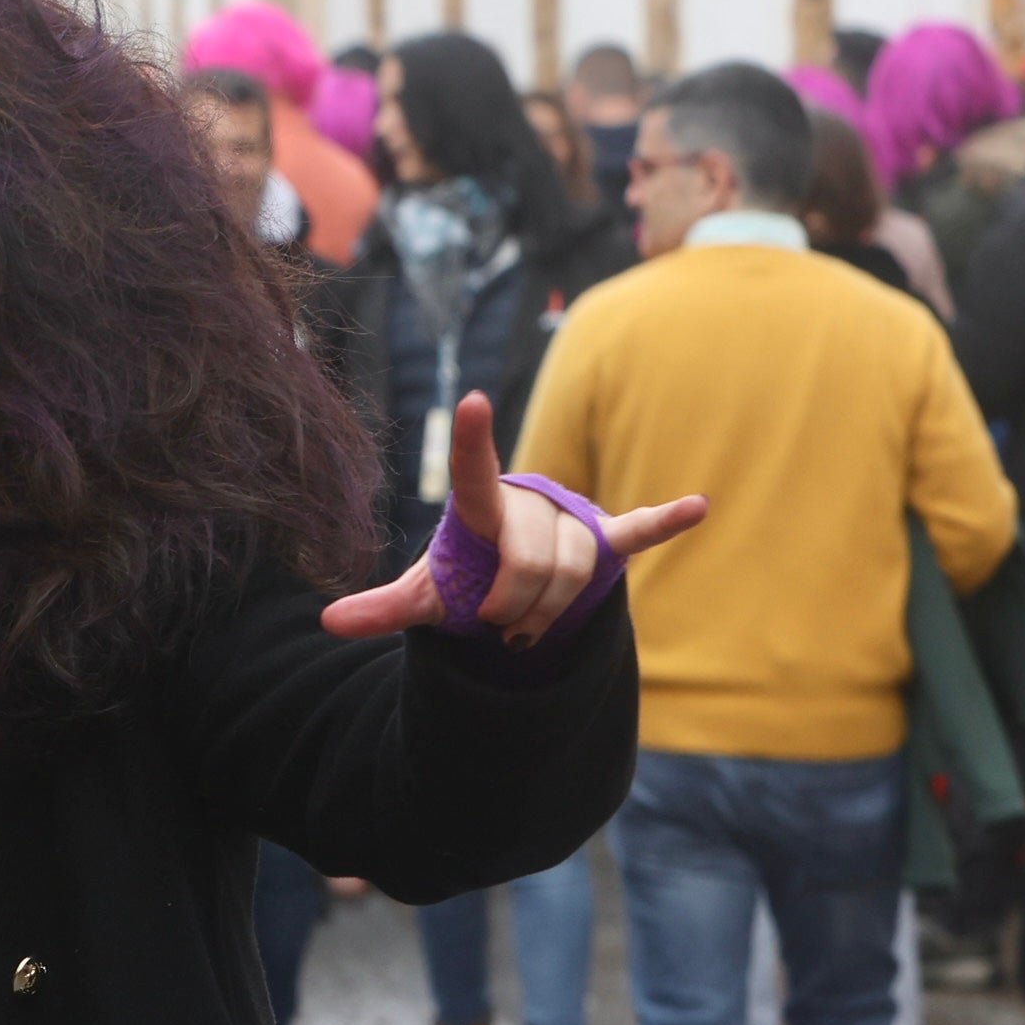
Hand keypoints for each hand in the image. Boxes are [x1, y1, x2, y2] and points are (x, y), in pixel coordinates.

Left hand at [319, 392, 708, 644]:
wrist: (507, 573)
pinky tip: (697, 507)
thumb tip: (327, 623)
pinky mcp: (607, 538)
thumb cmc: (464, 573)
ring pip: (575, 573)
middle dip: (515, 605)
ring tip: (529, 618)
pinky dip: (664, 521)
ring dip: (551, 611)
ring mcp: (572, 519)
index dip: (469, 441)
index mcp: (482, 508)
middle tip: (499, 623)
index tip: (470, 401)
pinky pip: (636, 531)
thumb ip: (384, 606)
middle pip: (535, 562)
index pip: (472, 472)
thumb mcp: (426, 592)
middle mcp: (530, 503)